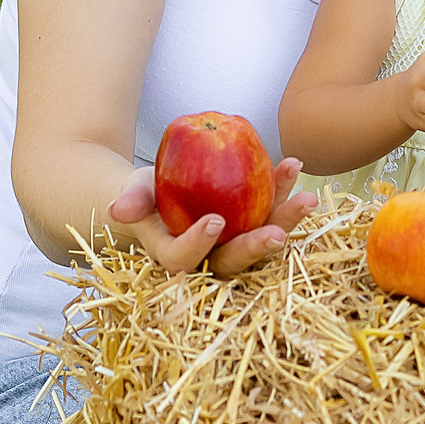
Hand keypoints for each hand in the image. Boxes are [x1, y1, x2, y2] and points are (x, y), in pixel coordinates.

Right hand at [105, 157, 313, 276]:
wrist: (164, 189)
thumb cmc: (146, 194)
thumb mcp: (135, 193)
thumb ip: (131, 200)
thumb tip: (117, 208)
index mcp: (174, 254)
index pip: (185, 259)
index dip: (198, 245)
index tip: (214, 221)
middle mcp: (210, 255)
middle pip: (234, 259)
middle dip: (257, 248)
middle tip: (277, 234)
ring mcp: (236, 239)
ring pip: (263, 237)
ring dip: (286, 219)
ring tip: (306, 198)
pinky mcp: (254, 221)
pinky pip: (272, 208)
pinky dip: (283, 188)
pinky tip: (293, 164)